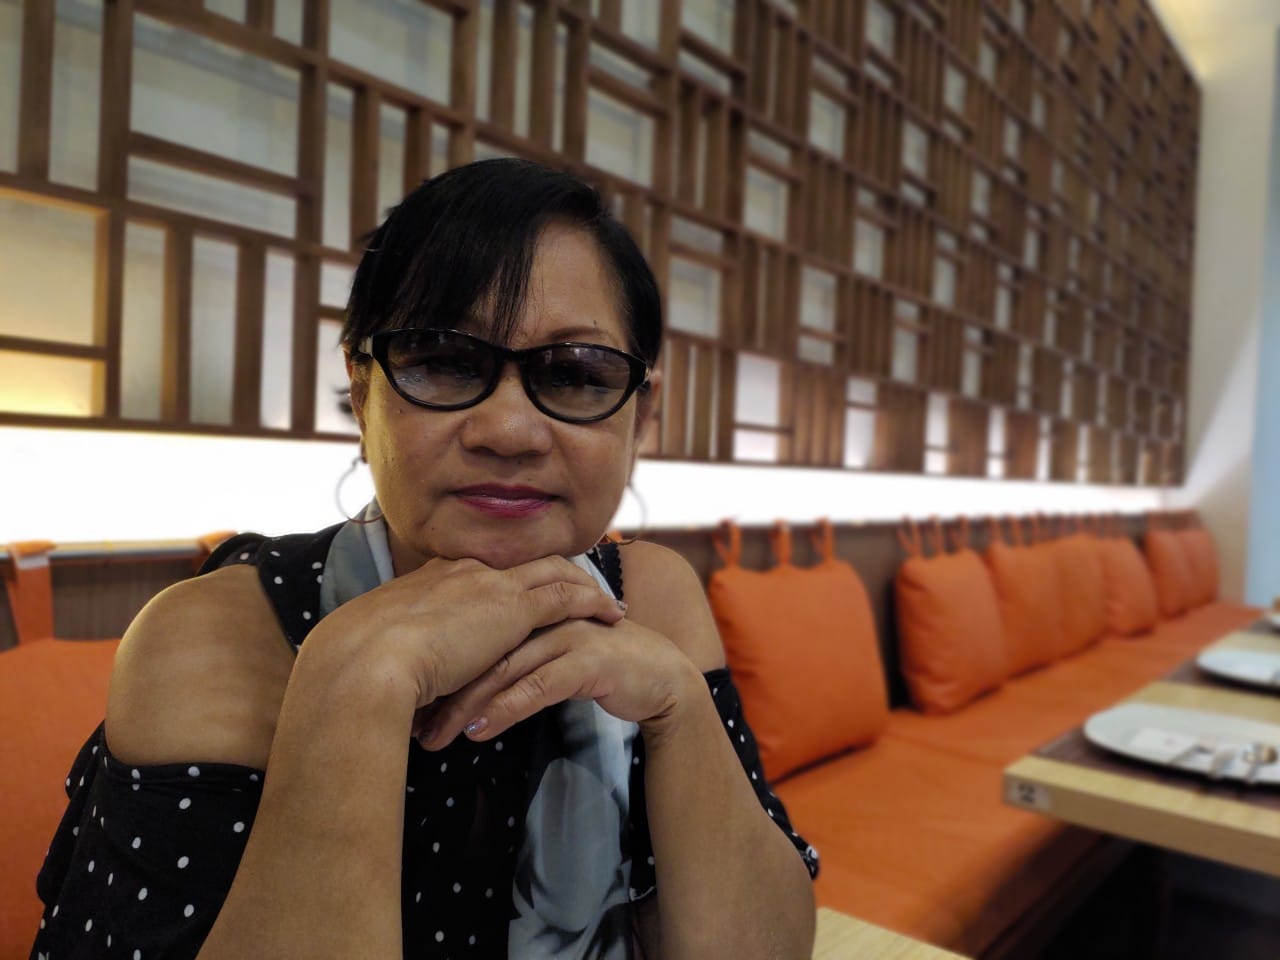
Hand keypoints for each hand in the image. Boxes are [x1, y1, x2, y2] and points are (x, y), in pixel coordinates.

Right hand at [305, 555, 626, 715]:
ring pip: (554, 573)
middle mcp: (465, 571)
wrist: (366, 660)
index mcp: (430, 578)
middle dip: (554, 571)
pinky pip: (567, 597)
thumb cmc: (359, 666)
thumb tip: (398, 678)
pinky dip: (592, 602)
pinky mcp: (515, 609)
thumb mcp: (376, 652)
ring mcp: (491, 585)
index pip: (482, 570)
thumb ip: (398, 656)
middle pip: (523, 562)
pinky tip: (611, 614)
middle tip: (580, 584)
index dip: (509, 577)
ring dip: (583, 585)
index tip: (524, 587)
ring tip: (606, 601)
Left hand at [413, 614, 703, 748]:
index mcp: (529, 604)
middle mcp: (545, 612)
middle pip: (480, 648)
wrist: (661, 678)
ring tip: (436, 735)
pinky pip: (537, 686)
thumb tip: (457, 682)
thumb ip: (509, 655)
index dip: (439, 663)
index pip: (473, 629)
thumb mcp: (546, 655)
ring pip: (504, 667)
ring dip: (466, 704)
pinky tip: (480, 732)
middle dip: (444, 689)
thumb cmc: (599, 666)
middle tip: (414, 725)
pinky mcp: (588, 660)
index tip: (410, 698)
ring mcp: (567, 633)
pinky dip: (505, 709)